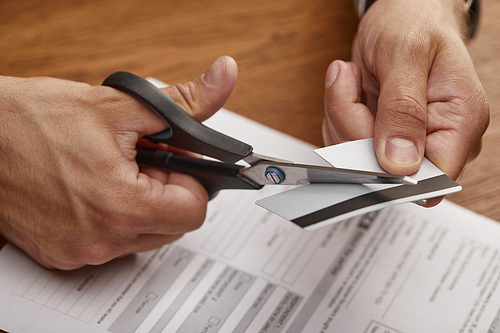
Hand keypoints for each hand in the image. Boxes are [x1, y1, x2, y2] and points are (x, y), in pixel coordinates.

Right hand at [0, 56, 237, 268]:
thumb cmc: (32, 120)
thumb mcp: (119, 104)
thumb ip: (184, 100)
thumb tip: (223, 77)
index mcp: (121, 205)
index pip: (194, 211)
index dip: (190, 180)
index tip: (173, 161)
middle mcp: (102, 239)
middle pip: (173, 226)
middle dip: (167, 190)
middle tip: (141, 161)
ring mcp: (81, 251)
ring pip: (145, 236)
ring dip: (142, 204)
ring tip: (115, 171)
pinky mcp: (63, 254)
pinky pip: (113, 242)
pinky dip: (116, 218)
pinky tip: (95, 188)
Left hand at [322, 0, 488, 203]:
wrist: (405, 13)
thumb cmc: (415, 23)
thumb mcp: (407, 55)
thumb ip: (402, 110)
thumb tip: (400, 164)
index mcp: (460, 122)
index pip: (430, 178)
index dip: (390, 170)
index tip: (363, 136)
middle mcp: (435, 137)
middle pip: (382, 169)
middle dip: (354, 126)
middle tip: (351, 84)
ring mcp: (405, 139)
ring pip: (355, 157)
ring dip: (341, 116)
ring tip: (353, 78)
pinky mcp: (378, 135)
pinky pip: (344, 142)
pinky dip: (338, 115)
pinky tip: (351, 88)